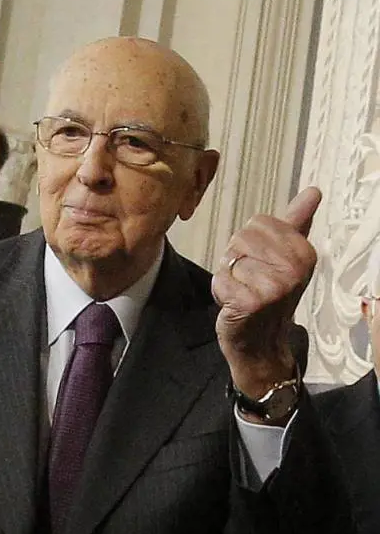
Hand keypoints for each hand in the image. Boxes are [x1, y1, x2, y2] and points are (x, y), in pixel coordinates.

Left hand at [211, 186, 319, 399]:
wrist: (261, 342)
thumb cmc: (270, 295)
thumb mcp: (287, 258)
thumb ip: (297, 223)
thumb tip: (313, 191)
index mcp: (304, 252)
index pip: (256, 223)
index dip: (250, 244)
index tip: (261, 265)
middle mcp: (294, 269)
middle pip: (240, 239)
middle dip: (236, 260)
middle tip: (251, 282)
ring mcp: (273, 287)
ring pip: (228, 260)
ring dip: (228, 277)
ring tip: (243, 294)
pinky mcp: (250, 303)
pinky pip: (220, 280)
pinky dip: (221, 293)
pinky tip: (235, 306)